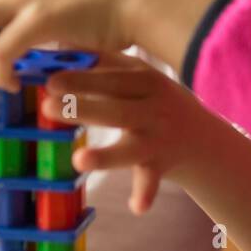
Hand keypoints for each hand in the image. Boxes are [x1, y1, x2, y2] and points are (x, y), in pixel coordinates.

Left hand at [41, 53, 216, 214]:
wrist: (202, 136)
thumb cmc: (156, 99)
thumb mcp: (138, 74)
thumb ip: (103, 61)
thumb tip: (60, 43)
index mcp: (145, 81)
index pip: (111, 78)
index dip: (82, 78)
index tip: (51, 80)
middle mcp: (153, 108)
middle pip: (115, 110)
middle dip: (83, 108)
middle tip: (48, 107)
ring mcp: (158, 138)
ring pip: (130, 149)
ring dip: (106, 155)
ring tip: (79, 161)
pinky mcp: (162, 164)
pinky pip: (152, 180)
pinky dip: (145, 193)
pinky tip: (136, 207)